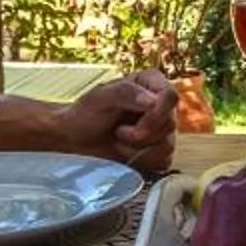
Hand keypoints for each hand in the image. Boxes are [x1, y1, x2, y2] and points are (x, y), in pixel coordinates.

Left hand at [57, 70, 179, 173]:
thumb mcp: (100, 97)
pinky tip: (125, 154)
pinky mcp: (158, 151)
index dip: (157, 114)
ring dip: (137, 149)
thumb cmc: (85, 113)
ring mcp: (162, 129)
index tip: (137, 126)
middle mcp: (160, 105)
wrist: (74, 139)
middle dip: (141, 135)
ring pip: (167, 146)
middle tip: (118, 132)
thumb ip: (126, 93)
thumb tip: (153, 102)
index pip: (171, 97)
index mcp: (151, 83)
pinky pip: (163, 162)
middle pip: (169, 124)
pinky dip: (141, 162)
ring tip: (119, 141)